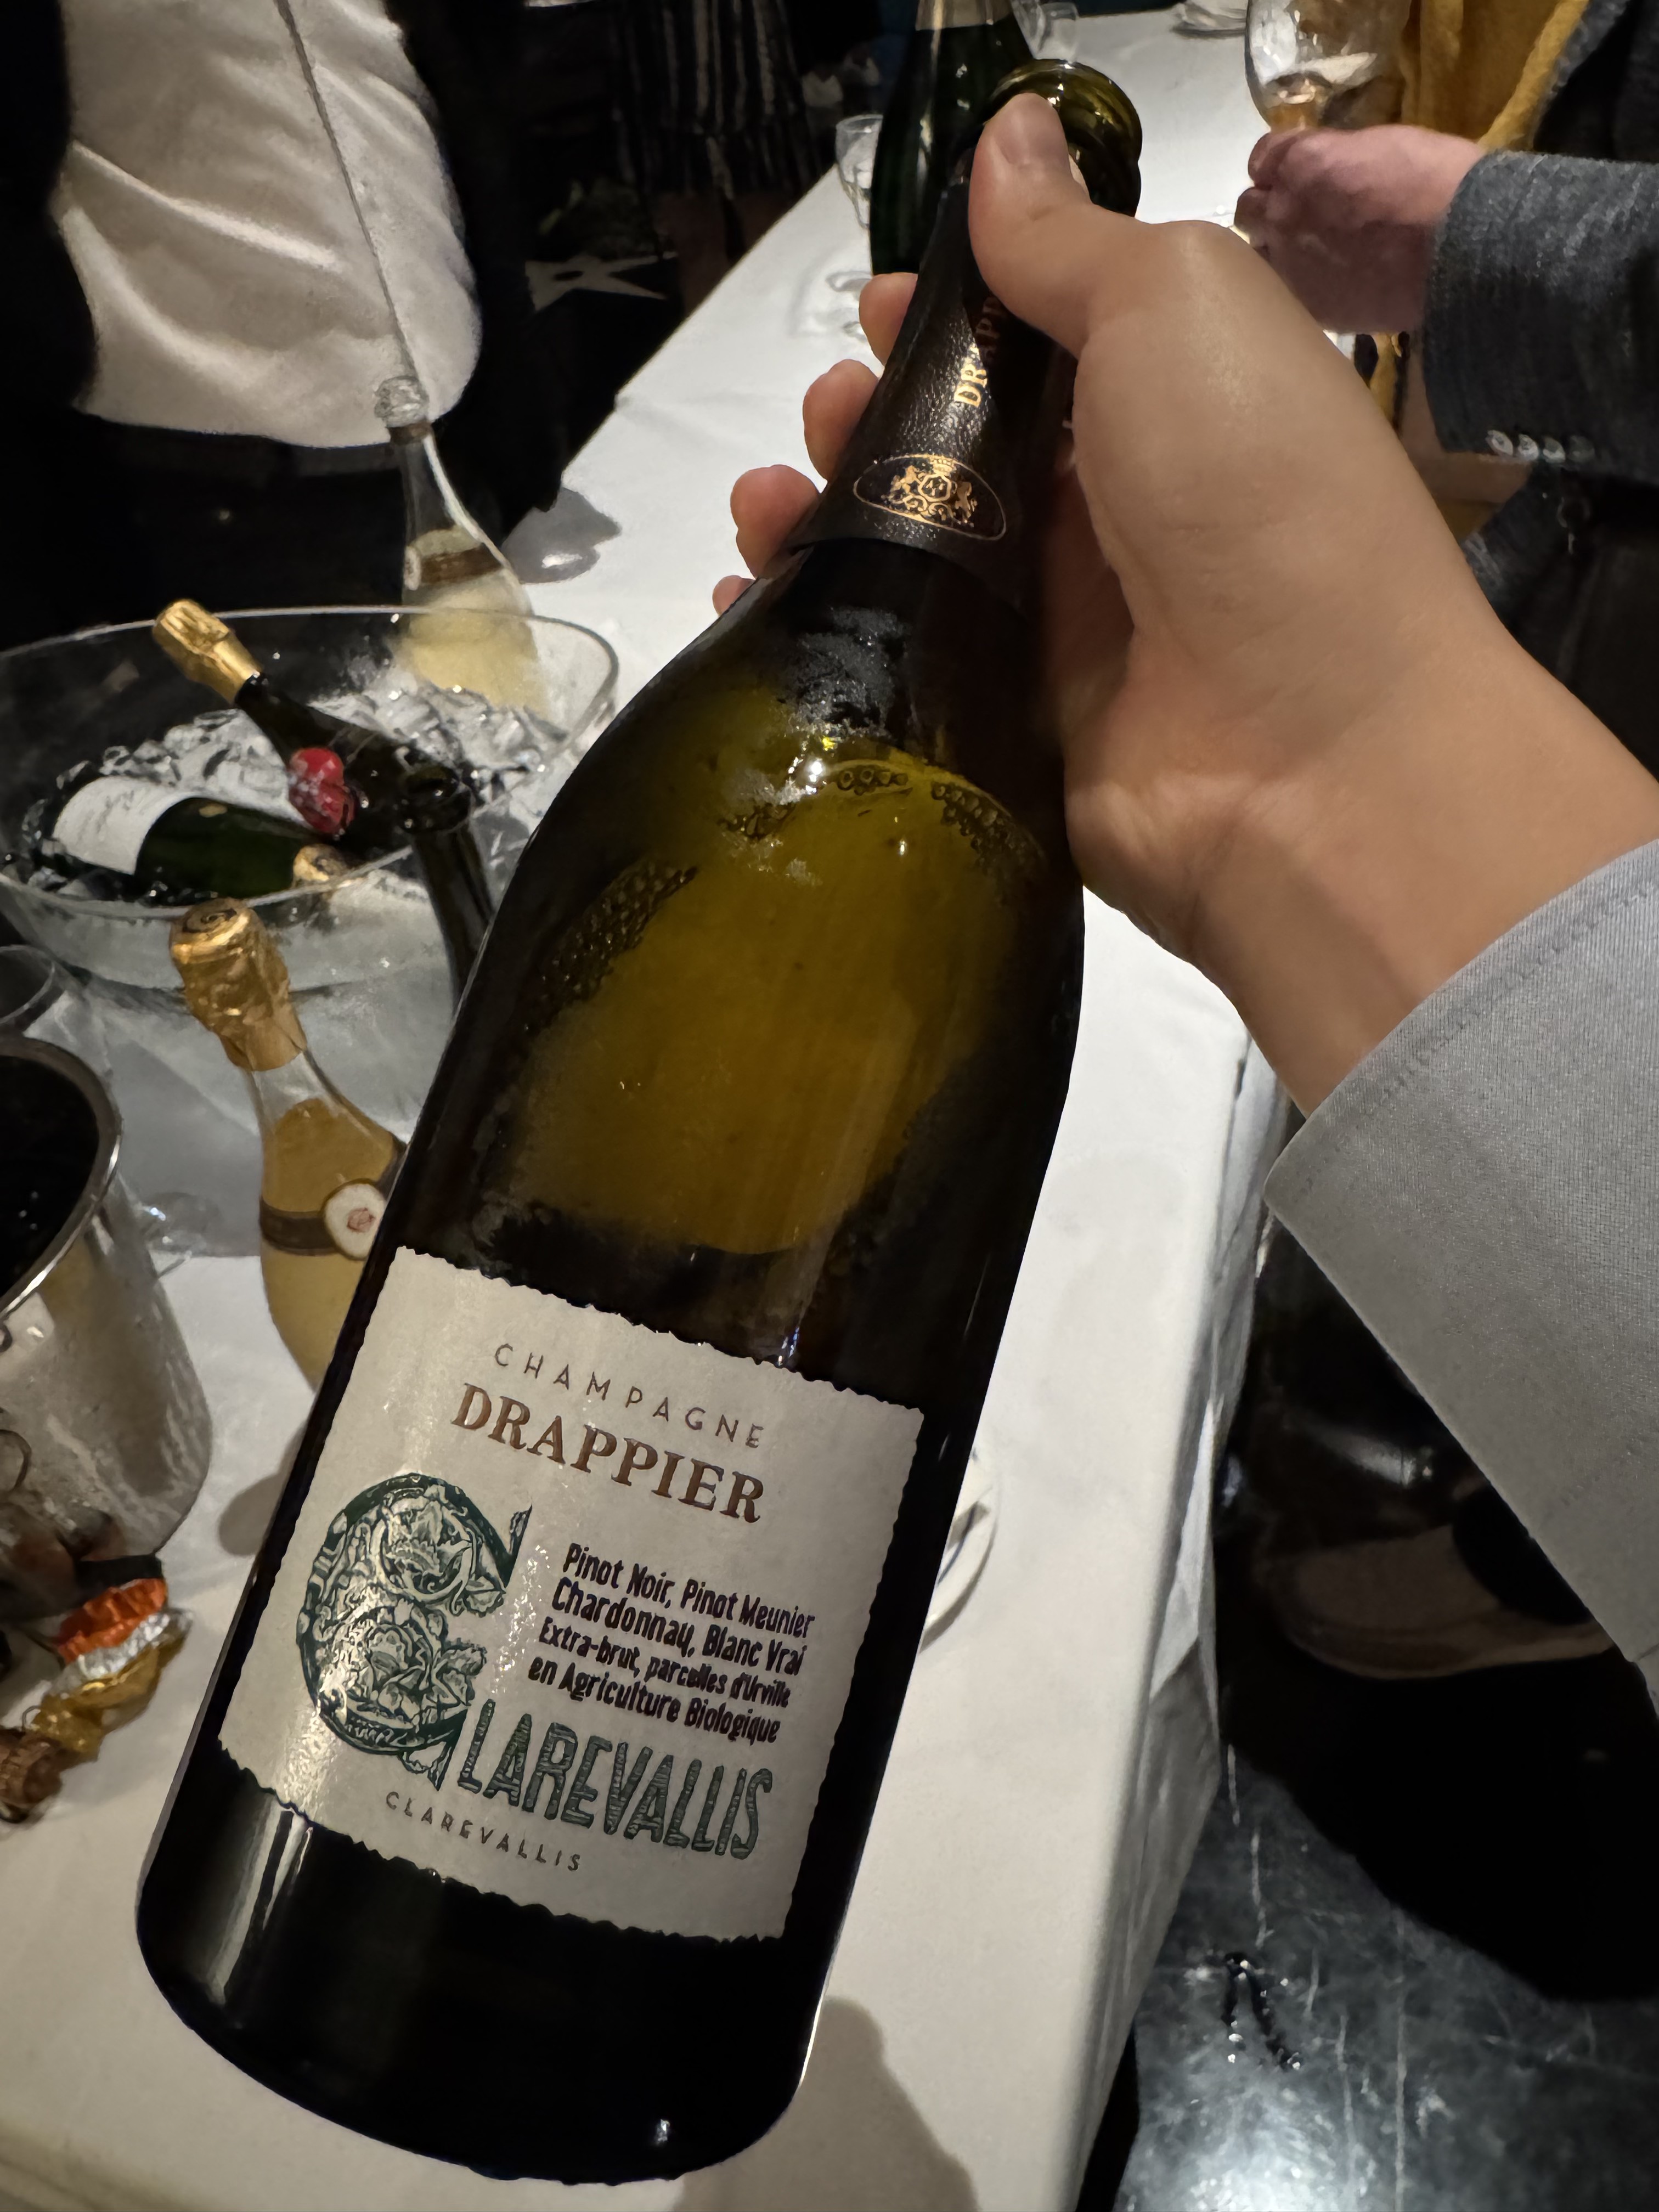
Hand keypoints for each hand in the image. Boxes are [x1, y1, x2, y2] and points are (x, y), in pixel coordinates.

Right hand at [721, 98, 1658, 1104]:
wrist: (1312, 755)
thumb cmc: (1257, 496)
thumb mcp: (1178, 307)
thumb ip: (1074, 241)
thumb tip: (1008, 140)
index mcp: (1166, 406)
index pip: (1033, 350)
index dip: (948, 318)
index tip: (880, 308)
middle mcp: (1112, 522)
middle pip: (955, 454)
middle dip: (869, 416)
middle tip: (830, 413)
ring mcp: (1057, 638)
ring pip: (910, 563)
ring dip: (820, 516)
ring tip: (767, 499)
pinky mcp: (1007, 735)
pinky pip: (893, 676)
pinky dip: (814, 638)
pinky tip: (749, 603)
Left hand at [1234, 124, 1481, 332]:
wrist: (1458, 247)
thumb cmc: (1435, 182)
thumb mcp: (1382, 145)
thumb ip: (1339, 157)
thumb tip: (1329, 168)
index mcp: (1301, 162)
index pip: (1262, 158)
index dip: (1277, 166)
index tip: (1292, 175)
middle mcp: (1283, 212)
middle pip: (1250, 211)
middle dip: (1269, 210)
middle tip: (1297, 218)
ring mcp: (1289, 263)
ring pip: (1258, 255)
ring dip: (1276, 250)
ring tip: (1305, 256)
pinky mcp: (1306, 304)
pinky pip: (1283, 292)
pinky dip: (1297, 286)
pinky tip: (1323, 284)